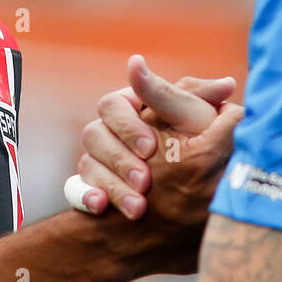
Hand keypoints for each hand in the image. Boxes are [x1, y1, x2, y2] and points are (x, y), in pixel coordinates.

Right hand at [77, 55, 242, 222]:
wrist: (201, 194)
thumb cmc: (204, 145)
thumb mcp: (200, 120)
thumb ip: (188, 93)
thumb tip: (194, 73)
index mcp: (132, 106)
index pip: (112, 104)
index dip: (127, 125)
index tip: (150, 148)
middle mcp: (111, 130)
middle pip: (93, 134)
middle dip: (119, 159)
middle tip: (145, 181)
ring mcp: (99, 159)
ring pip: (87, 164)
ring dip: (111, 185)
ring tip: (137, 208)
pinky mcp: (95, 186)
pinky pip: (77, 191)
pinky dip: (88, 198)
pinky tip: (101, 207)